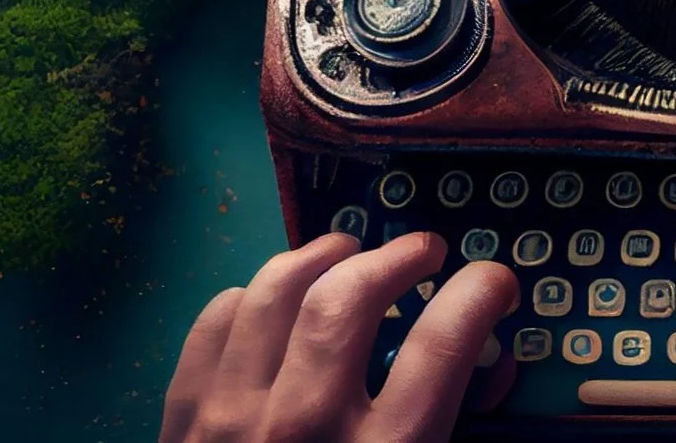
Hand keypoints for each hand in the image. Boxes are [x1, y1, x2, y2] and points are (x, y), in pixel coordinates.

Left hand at [160, 232, 518, 442]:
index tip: (493, 282)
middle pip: (352, 298)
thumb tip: (482, 372)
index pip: (445, 341)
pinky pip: (214, 325)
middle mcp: (306, 429)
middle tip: (424, 252)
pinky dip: (250, 296)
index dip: (480, 292)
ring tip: (351, 251)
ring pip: (275, 293)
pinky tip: (276, 298)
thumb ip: (443, 435)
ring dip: (322, 256)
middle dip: (398, 257)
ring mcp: (233, 421)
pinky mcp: (182, 425)